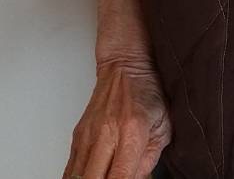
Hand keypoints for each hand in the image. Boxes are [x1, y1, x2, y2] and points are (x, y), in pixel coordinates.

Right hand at [63, 55, 172, 178]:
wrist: (124, 66)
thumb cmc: (147, 92)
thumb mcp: (163, 126)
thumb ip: (150, 159)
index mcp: (133, 131)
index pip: (121, 177)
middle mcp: (107, 133)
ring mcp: (88, 135)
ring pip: (79, 176)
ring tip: (103, 176)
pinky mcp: (78, 136)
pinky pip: (71, 167)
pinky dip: (78, 178)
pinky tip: (91, 176)